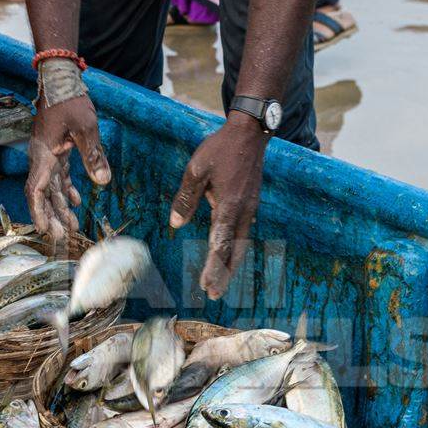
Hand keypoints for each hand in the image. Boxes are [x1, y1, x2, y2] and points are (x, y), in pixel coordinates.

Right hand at [26, 95, 110, 240]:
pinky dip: (67, 190)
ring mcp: (48, 155)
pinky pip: (59, 176)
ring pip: (52, 188)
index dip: (39, 211)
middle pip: (43, 194)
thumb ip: (93, 155)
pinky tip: (76, 202)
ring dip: (61, 206)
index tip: (45, 229)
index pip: (36, 190)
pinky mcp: (56, 151)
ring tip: (72, 226)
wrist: (60, 79)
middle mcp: (42, 158)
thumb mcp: (86, 128)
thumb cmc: (69, 101)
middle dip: (52, 216)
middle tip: (63, 236)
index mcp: (44, 155)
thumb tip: (102, 182)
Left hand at [170, 113, 269, 299]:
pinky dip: (235, 250)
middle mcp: (243, 212)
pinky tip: (228, 257)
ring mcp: (250, 210)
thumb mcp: (196, 169)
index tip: (205, 283)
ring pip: (240, 244)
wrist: (250, 134)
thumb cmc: (221, 149)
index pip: (219, 243)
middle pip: (234, 251)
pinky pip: (243, 234)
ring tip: (221, 282)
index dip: (212, 266)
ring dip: (230, 265)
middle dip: (224, 273)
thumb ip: (186, 199)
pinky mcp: (251, 205)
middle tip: (214, 294)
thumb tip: (176, 225)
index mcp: (229, 206)